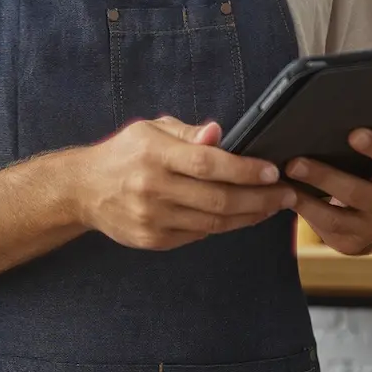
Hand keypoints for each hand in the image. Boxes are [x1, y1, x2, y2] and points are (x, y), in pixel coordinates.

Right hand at [71, 117, 295, 250]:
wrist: (83, 190)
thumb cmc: (124, 154)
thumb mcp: (150, 131)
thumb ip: (187, 133)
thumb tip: (218, 133)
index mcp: (154, 155)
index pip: (207, 164)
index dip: (244, 169)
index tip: (272, 170)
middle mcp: (153, 188)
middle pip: (218, 199)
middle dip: (260, 198)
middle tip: (287, 193)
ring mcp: (153, 218)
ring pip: (214, 222)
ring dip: (250, 215)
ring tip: (273, 206)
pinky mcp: (153, 240)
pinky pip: (199, 234)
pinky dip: (225, 226)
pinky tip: (243, 216)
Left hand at [286, 129, 371, 255]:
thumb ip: (371, 146)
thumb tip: (333, 121)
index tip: (354, 134)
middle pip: (355, 192)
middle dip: (323, 177)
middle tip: (294, 163)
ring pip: (334, 218)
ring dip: (305, 201)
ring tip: (282, 184)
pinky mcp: (352, 245)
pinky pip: (324, 230)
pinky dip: (303, 213)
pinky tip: (284, 198)